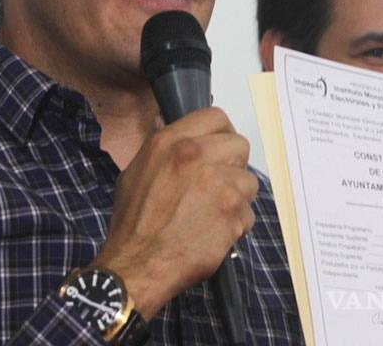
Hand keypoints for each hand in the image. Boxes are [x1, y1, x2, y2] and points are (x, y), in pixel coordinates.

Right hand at [92, 107, 256, 318]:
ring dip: (236, 198)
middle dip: (233, 165)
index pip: (215, 117)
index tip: (218, 150)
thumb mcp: (135, 172)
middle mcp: (195, 155)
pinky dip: (236, 225)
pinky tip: (213, 233)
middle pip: (239, 145)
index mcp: (169, 142)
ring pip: (248, 181)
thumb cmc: (133, 223)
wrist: (137, 265)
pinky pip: (248, 213)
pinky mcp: (232, 211)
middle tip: (218, 185)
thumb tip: (178, 134)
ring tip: (212, 214)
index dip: (221, 135)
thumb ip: (163, 151)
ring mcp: (217, 182)